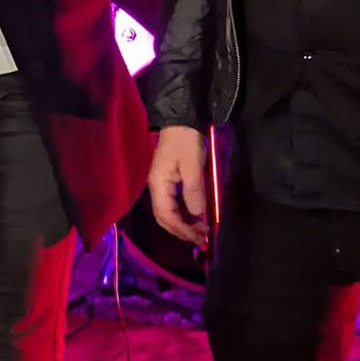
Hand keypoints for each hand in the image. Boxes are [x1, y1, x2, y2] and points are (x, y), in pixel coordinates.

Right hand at [147, 126, 209, 246]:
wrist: (179, 121)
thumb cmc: (185, 142)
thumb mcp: (192, 165)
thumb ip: (194, 191)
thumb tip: (197, 214)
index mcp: (159, 185)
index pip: (166, 216)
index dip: (182, 230)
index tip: (199, 237)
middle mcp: (157, 188)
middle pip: (164, 218)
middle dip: (182, 231)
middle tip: (202, 239)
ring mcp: (162, 185)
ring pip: (169, 213)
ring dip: (184, 224)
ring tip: (202, 230)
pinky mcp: (169, 182)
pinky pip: (174, 204)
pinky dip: (185, 214)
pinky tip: (197, 216)